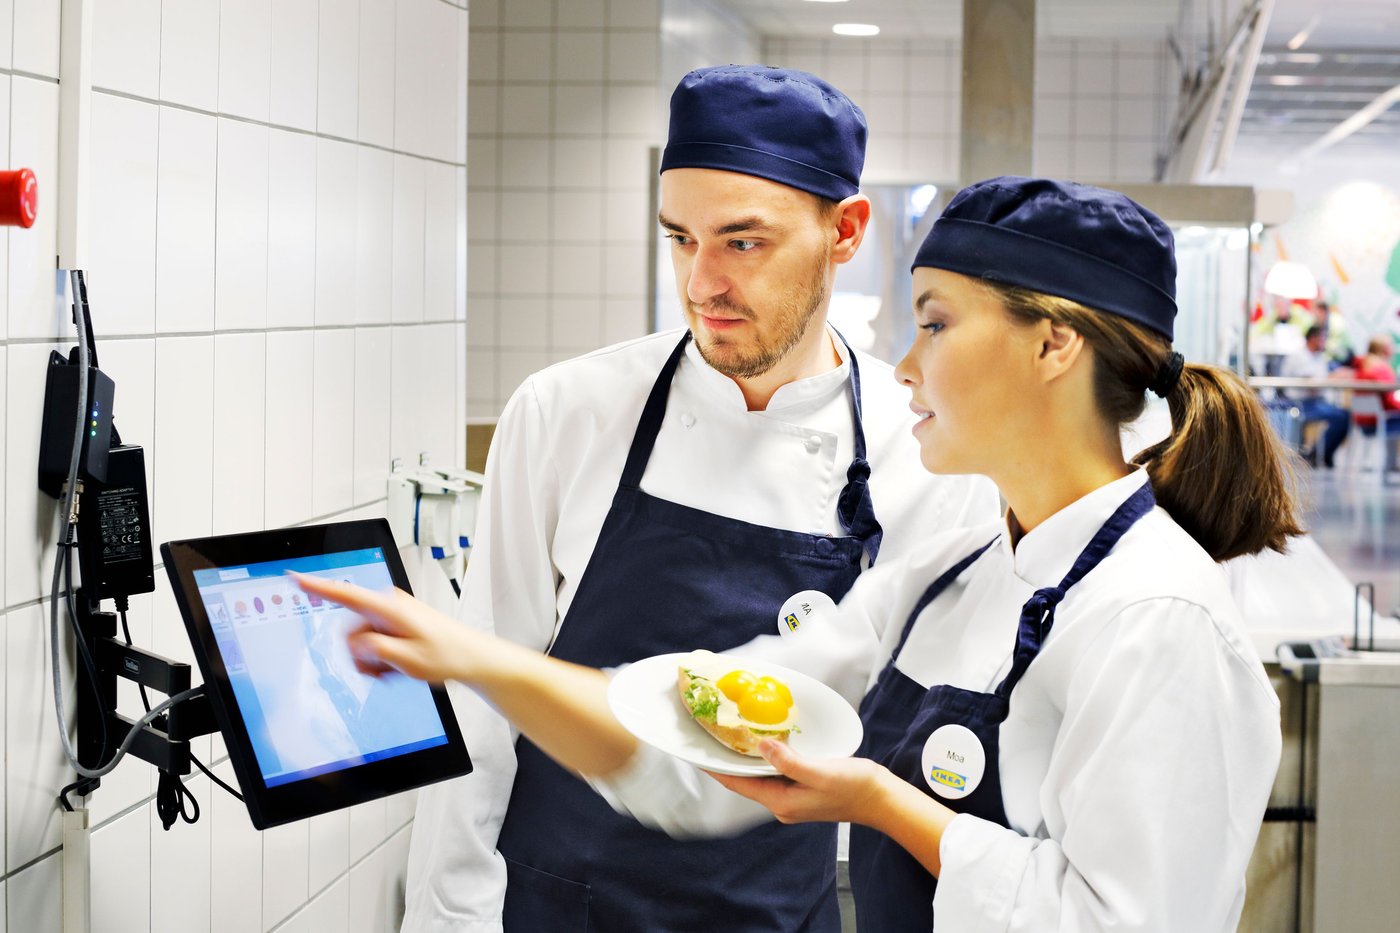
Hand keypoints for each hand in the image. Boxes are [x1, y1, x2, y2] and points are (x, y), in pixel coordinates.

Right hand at [290, 573, 481, 682]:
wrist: (471, 657)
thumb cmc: (447, 654)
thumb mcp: (407, 660)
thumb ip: (375, 649)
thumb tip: (355, 643)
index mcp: (390, 607)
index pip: (345, 594)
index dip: (317, 586)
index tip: (294, 576)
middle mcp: (389, 604)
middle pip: (350, 630)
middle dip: (360, 654)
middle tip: (384, 670)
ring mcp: (393, 613)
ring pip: (361, 639)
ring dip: (372, 659)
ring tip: (395, 668)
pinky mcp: (396, 622)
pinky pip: (374, 640)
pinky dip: (380, 656)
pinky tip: (397, 664)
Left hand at [707, 739, 892, 826]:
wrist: (881, 800)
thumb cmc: (855, 787)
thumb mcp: (821, 772)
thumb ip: (790, 761)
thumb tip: (761, 746)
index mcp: (782, 802)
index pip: (738, 784)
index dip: (716, 769)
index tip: (697, 754)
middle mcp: (782, 803)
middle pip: (745, 781)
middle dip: (727, 761)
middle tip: (710, 737)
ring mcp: (792, 798)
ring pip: (760, 776)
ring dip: (746, 759)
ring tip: (729, 737)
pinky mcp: (802, 789)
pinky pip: (775, 773)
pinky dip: (765, 759)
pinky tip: (764, 744)